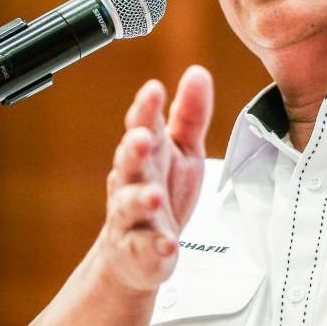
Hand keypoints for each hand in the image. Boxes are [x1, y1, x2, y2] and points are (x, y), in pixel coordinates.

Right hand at [96, 65, 212, 292]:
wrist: (137, 254)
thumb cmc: (162, 190)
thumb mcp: (182, 149)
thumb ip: (190, 113)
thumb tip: (197, 72)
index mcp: (147, 153)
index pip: (143, 124)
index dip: (146, 108)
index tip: (154, 89)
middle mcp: (133, 181)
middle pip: (129, 161)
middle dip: (134, 148)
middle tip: (142, 138)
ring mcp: (133, 217)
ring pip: (131, 205)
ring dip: (142, 198)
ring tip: (154, 194)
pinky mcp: (140, 250)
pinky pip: (146, 248)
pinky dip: (156, 246)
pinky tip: (168, 245)